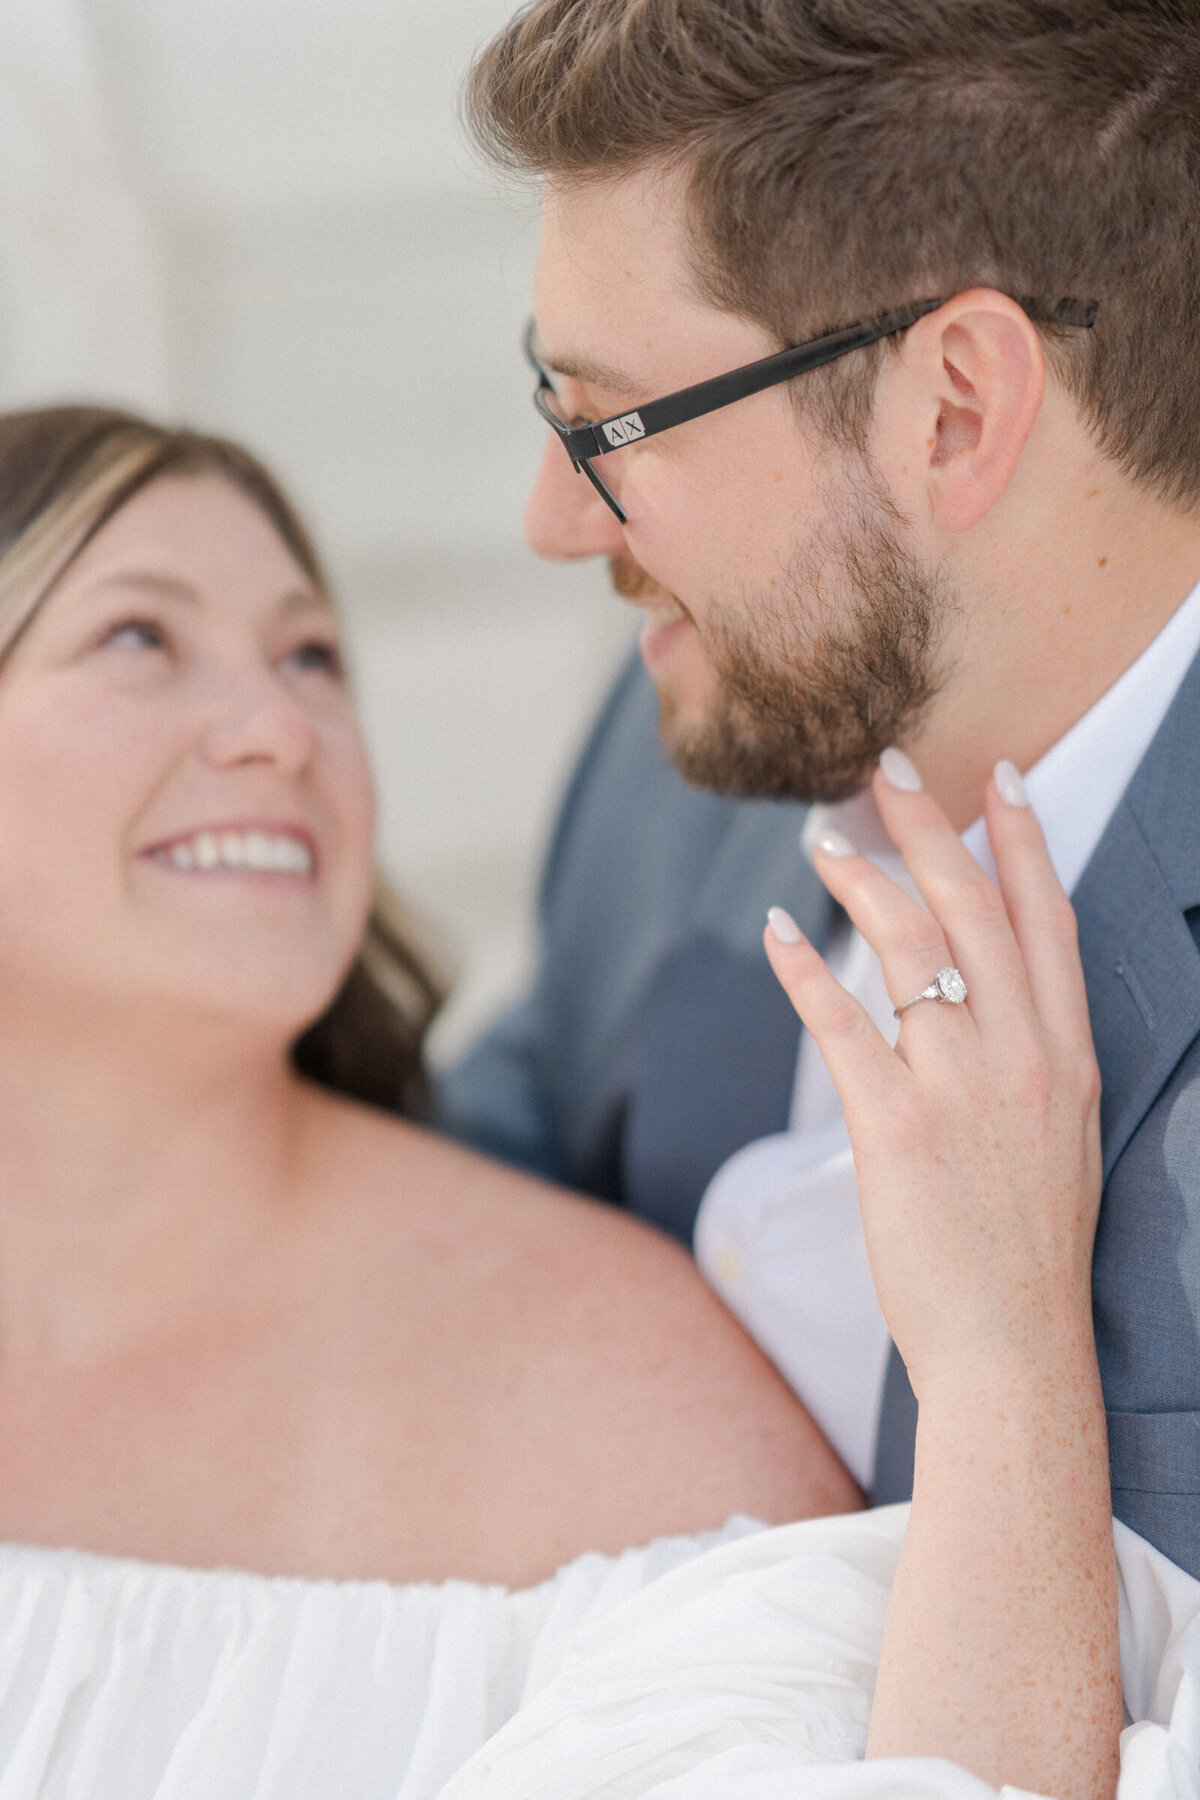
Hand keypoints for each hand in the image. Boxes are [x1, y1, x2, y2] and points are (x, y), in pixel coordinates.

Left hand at [766, 753, 1119, 1799]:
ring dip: (860, 880)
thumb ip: (1027, 1060)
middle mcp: (1021, 1057)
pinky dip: (806, 970)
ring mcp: (961, 1088)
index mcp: (1067, 1057)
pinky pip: (844, 1024)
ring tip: (823, 838)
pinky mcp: (896, 1128)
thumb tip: (979, 999)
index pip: (1047, 924)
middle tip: (888, 765)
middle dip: (930, 827)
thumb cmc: (1026, 1248)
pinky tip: (781, 930)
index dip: (1022, 843)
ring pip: (908, 949)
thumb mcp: (1057, 1138)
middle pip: (972, 911)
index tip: (996, 778)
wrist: (1013, 1348)